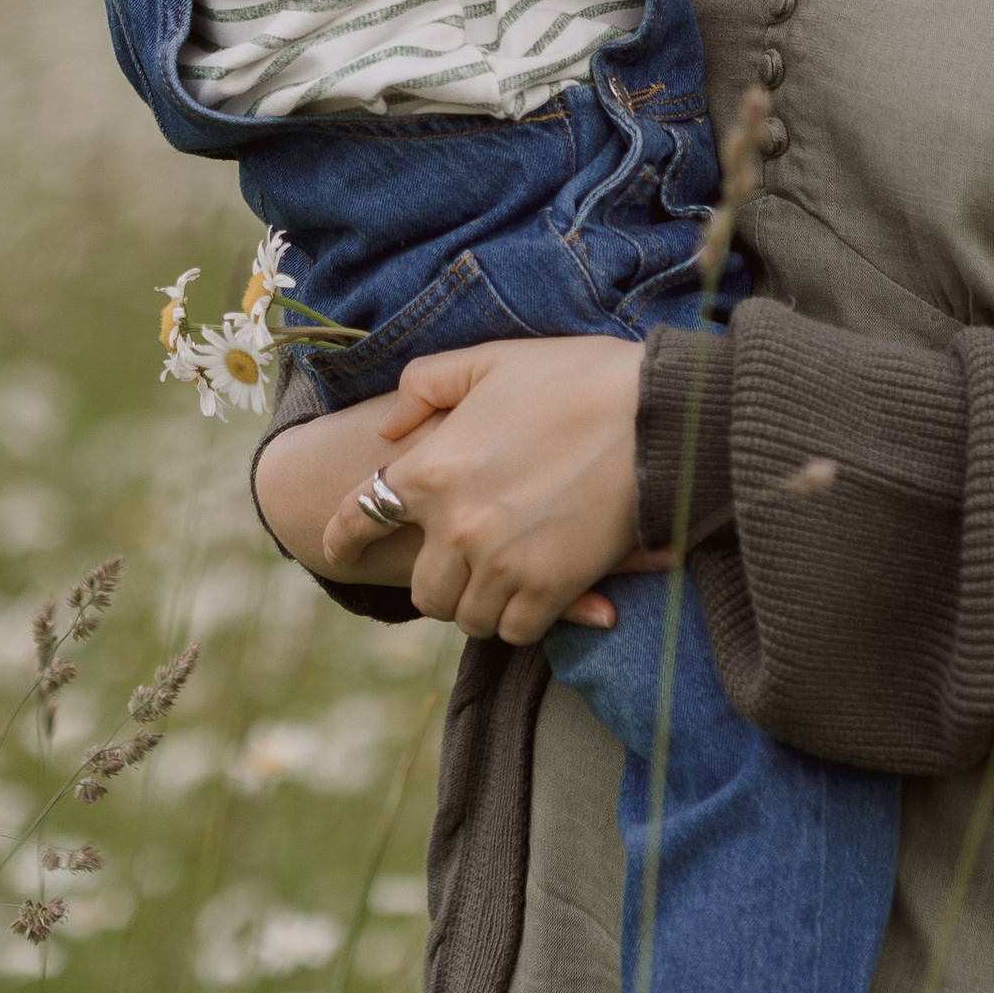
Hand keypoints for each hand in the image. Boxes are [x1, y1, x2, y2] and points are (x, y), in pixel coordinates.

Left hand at [318, 338, 647, 644]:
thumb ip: (428, 385)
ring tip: (504, 579)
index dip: (342, 538)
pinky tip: (537, 593)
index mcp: (431, 469)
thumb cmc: (577, 378)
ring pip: (467, 617)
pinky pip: (515, 631)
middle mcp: (455, 526)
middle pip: (423, 589)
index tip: (337, 550)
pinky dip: (521, 619)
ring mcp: (502, 564)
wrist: (656, 414)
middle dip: (439, 579)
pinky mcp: (550, 588)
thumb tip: (390, 430)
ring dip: (481, 602)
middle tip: (466, 562)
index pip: (361, 517)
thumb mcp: (492, 361)